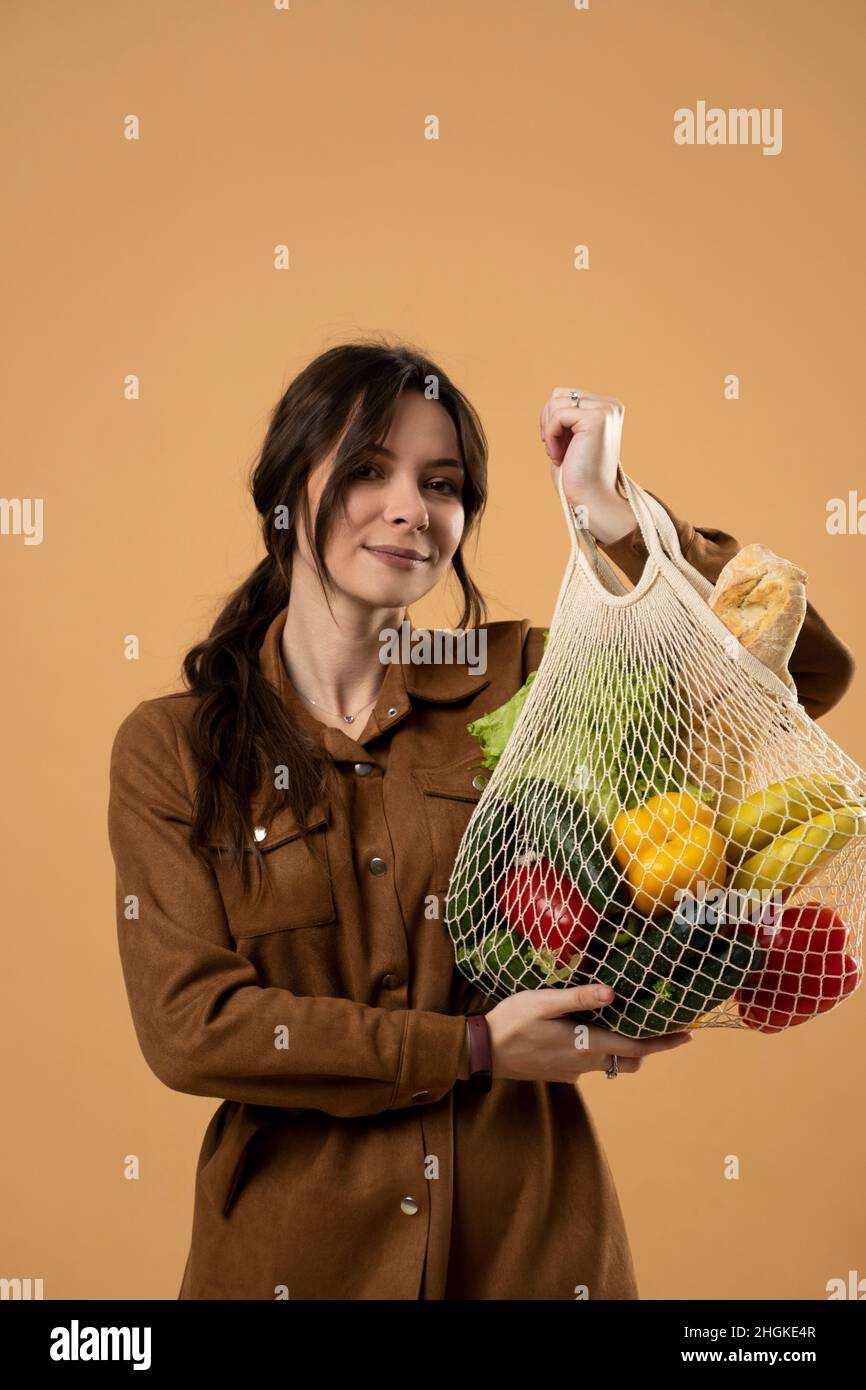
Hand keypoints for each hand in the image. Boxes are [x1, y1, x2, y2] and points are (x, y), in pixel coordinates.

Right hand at [485, 983, 693, 1082]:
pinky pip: (590, 1062)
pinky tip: (586, 1028)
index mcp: (585, 1045)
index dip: (664, 1042)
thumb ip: (577, 998)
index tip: (688, 1036)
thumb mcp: (542, 1002)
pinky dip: (598, 1048)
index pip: (636, 1047)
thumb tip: (613, 993)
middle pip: (628, 1060)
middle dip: (646, 1047)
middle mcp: (584, 1064)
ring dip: (621, 1046)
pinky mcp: (560, 1072)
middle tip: (657, 1025)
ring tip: (623, 1021)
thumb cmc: (511, 1023)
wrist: (482, 1053)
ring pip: (609, 1062)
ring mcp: (572, 1071)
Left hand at [539, 387, 635, 543]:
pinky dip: (550, 437)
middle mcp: (610, 406)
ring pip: (555, 403)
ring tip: (559, 455)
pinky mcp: (597, 418)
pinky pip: (557, 415)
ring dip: (549, 432)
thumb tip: (552, 399)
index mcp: (607, 408)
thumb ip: (567, 417)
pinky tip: (559, 456)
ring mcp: (606, 410)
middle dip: (548, 423)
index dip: (552, 421)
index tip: (559, 447)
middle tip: (556, 450)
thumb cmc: (577, 476)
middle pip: (558, 394)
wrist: (590, 500)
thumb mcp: (571, 439)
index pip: (565, 395)